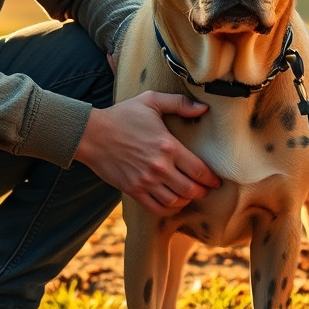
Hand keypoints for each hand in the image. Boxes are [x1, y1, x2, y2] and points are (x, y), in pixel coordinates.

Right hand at [74, 91, 219, 214]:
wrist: (92, 134)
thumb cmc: (122, 115)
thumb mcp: (151, 101)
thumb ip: (179, 103)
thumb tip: (204, 109)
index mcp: (167, 146)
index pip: (198, 170)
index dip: (211, 179)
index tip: (216, 181)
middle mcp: (159, 167)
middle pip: (190, 189)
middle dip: (202, 192)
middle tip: (206, 190)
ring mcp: (145, 181)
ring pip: (175, 201)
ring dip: (186, 201)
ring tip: (190, 195)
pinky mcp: (133, 190)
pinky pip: (156, 208)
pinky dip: (168, 208)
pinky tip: (172, 201)